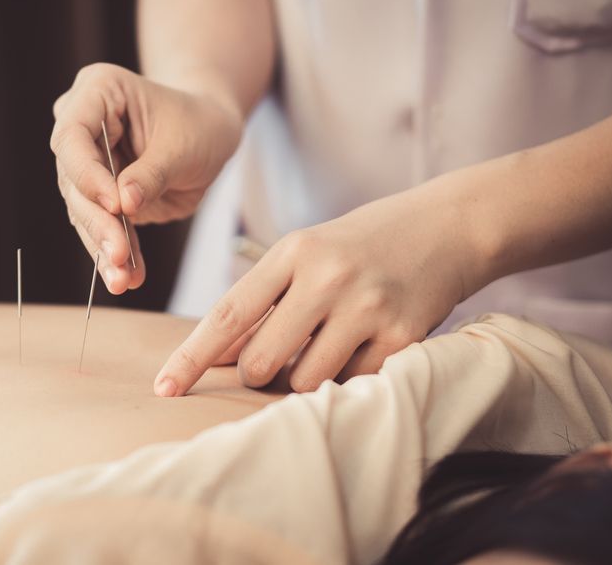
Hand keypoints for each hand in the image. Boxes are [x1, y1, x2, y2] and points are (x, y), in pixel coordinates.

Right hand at [51, 63, 241, 293]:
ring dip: (102, 246)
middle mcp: (81, 125)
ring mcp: (87, 163)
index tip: (116, 205)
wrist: (210, 134)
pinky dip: (114, 254)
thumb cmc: (200, 124)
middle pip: (73, 178)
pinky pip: (99, 227)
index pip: (73, 135)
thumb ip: (153, 173)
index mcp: (97, 92)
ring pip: (82, 210)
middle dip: (98, 221)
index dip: (88, 174)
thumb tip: (124, 206)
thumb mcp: (185, 145)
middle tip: (118, 254)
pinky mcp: (98, 196)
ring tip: (122, 278)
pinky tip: (127, 277)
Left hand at [153, 182, 487, 395]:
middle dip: (256, 374)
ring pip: (305, 380)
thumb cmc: (360, 244)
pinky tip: (364, 343)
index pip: (228, 315)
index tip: (164, 386)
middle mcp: (326, 277)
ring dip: (304, 378)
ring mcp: (366, 307)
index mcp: (293, 252)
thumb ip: (263, 300)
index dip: (192, 357)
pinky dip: (348, 376)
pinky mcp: (402, 335)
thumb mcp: (306, 253)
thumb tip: (220, 358)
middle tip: (275, 357)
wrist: (447, 225)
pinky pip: (353, 383)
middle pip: (261, 361)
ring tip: (328, 343)